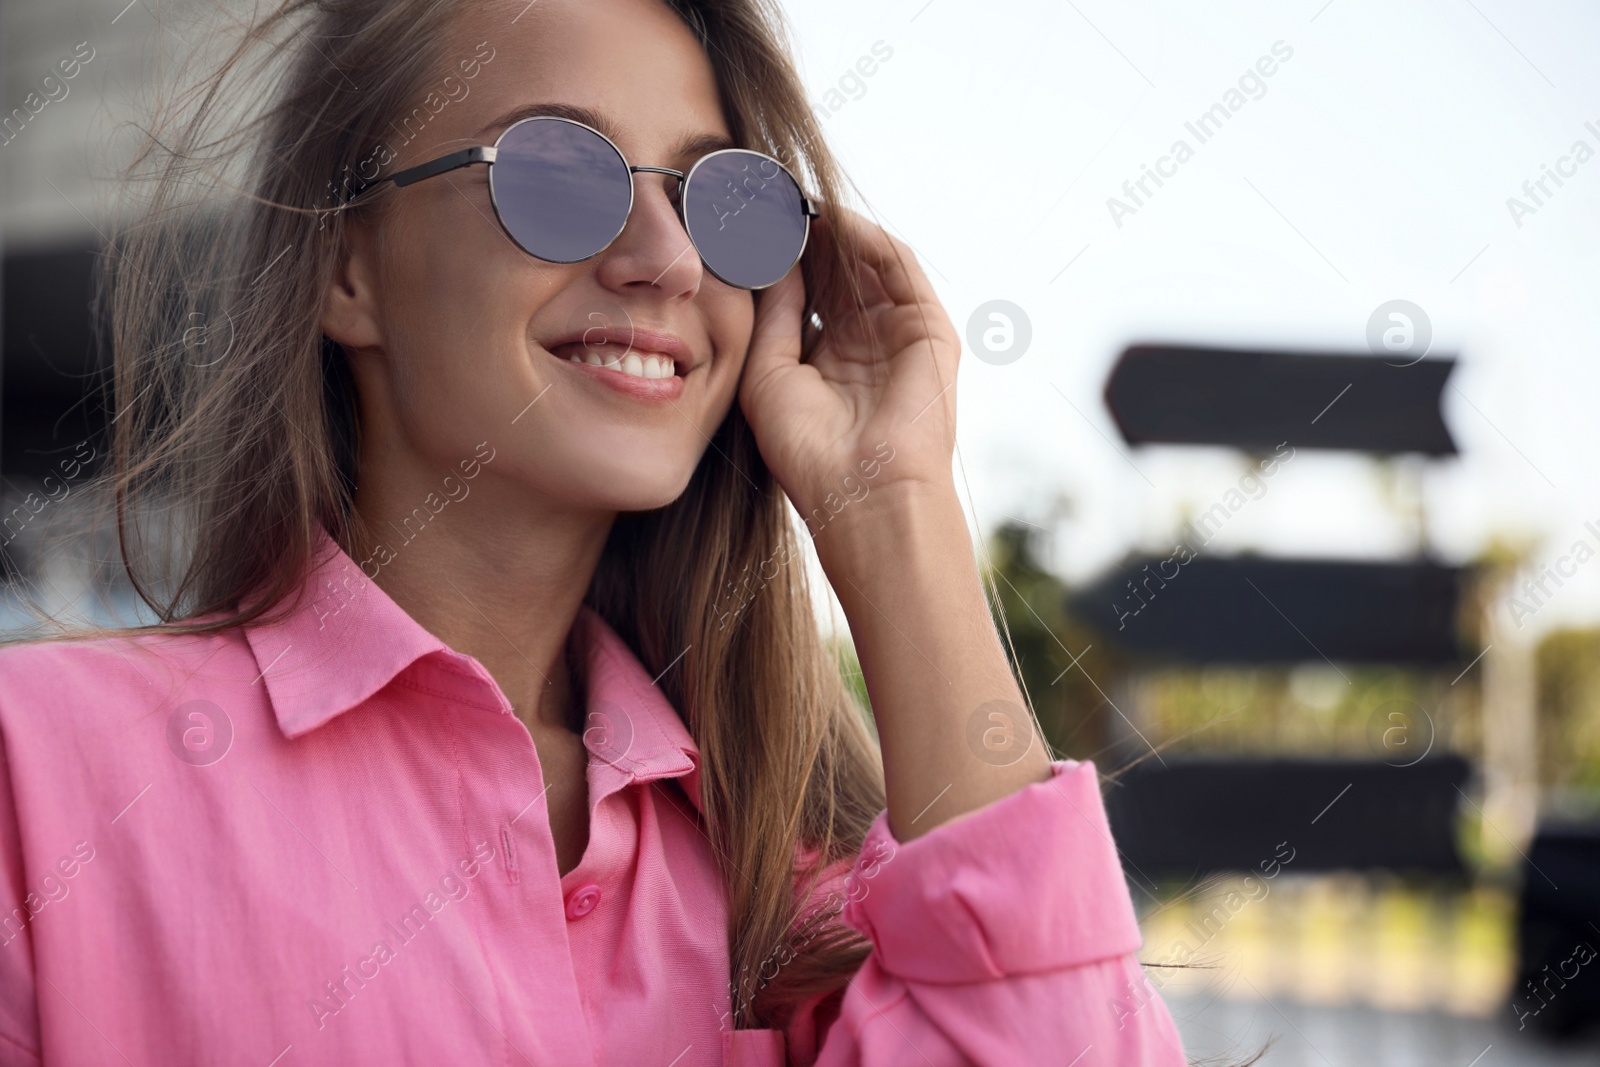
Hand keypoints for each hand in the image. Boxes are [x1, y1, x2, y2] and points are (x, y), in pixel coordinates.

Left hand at [738, 206, 960, 524]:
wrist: (864, 492)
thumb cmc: (809, 452)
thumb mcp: (770, 374)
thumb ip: (775, 314)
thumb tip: (773, 259)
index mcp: (827, 359)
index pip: (805, 291)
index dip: (778, 257)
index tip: (745, 224)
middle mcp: (865, 342)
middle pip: (834, 270)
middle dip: (804, 235)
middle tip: (767, 196)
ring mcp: (900, 333)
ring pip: (866, 262)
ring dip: (832, 229)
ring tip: (793, 199)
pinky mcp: (930, 328)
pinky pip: (898, 267)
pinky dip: (866, 238)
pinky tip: (831, 219)